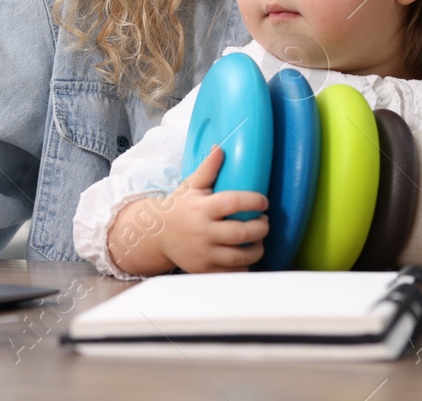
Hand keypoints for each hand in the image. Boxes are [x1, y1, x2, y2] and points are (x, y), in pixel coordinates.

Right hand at [107, 145, 268, 275]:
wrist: (157, 235)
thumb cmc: (179, 208)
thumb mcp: (191, 186)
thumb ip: (208, 169)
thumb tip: (220, 148)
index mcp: (202, 208)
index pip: (233, 203)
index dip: (254, 201)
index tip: (263, 202)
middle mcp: (203, 232)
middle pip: (242, 233)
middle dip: (261, 227)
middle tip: (264, 222)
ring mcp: (204, 254)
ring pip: (241, 256)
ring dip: (257, 248)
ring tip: (259, 239)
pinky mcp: (204, 270)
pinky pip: (233, 273)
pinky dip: (245, 266)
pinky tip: (246, 255)